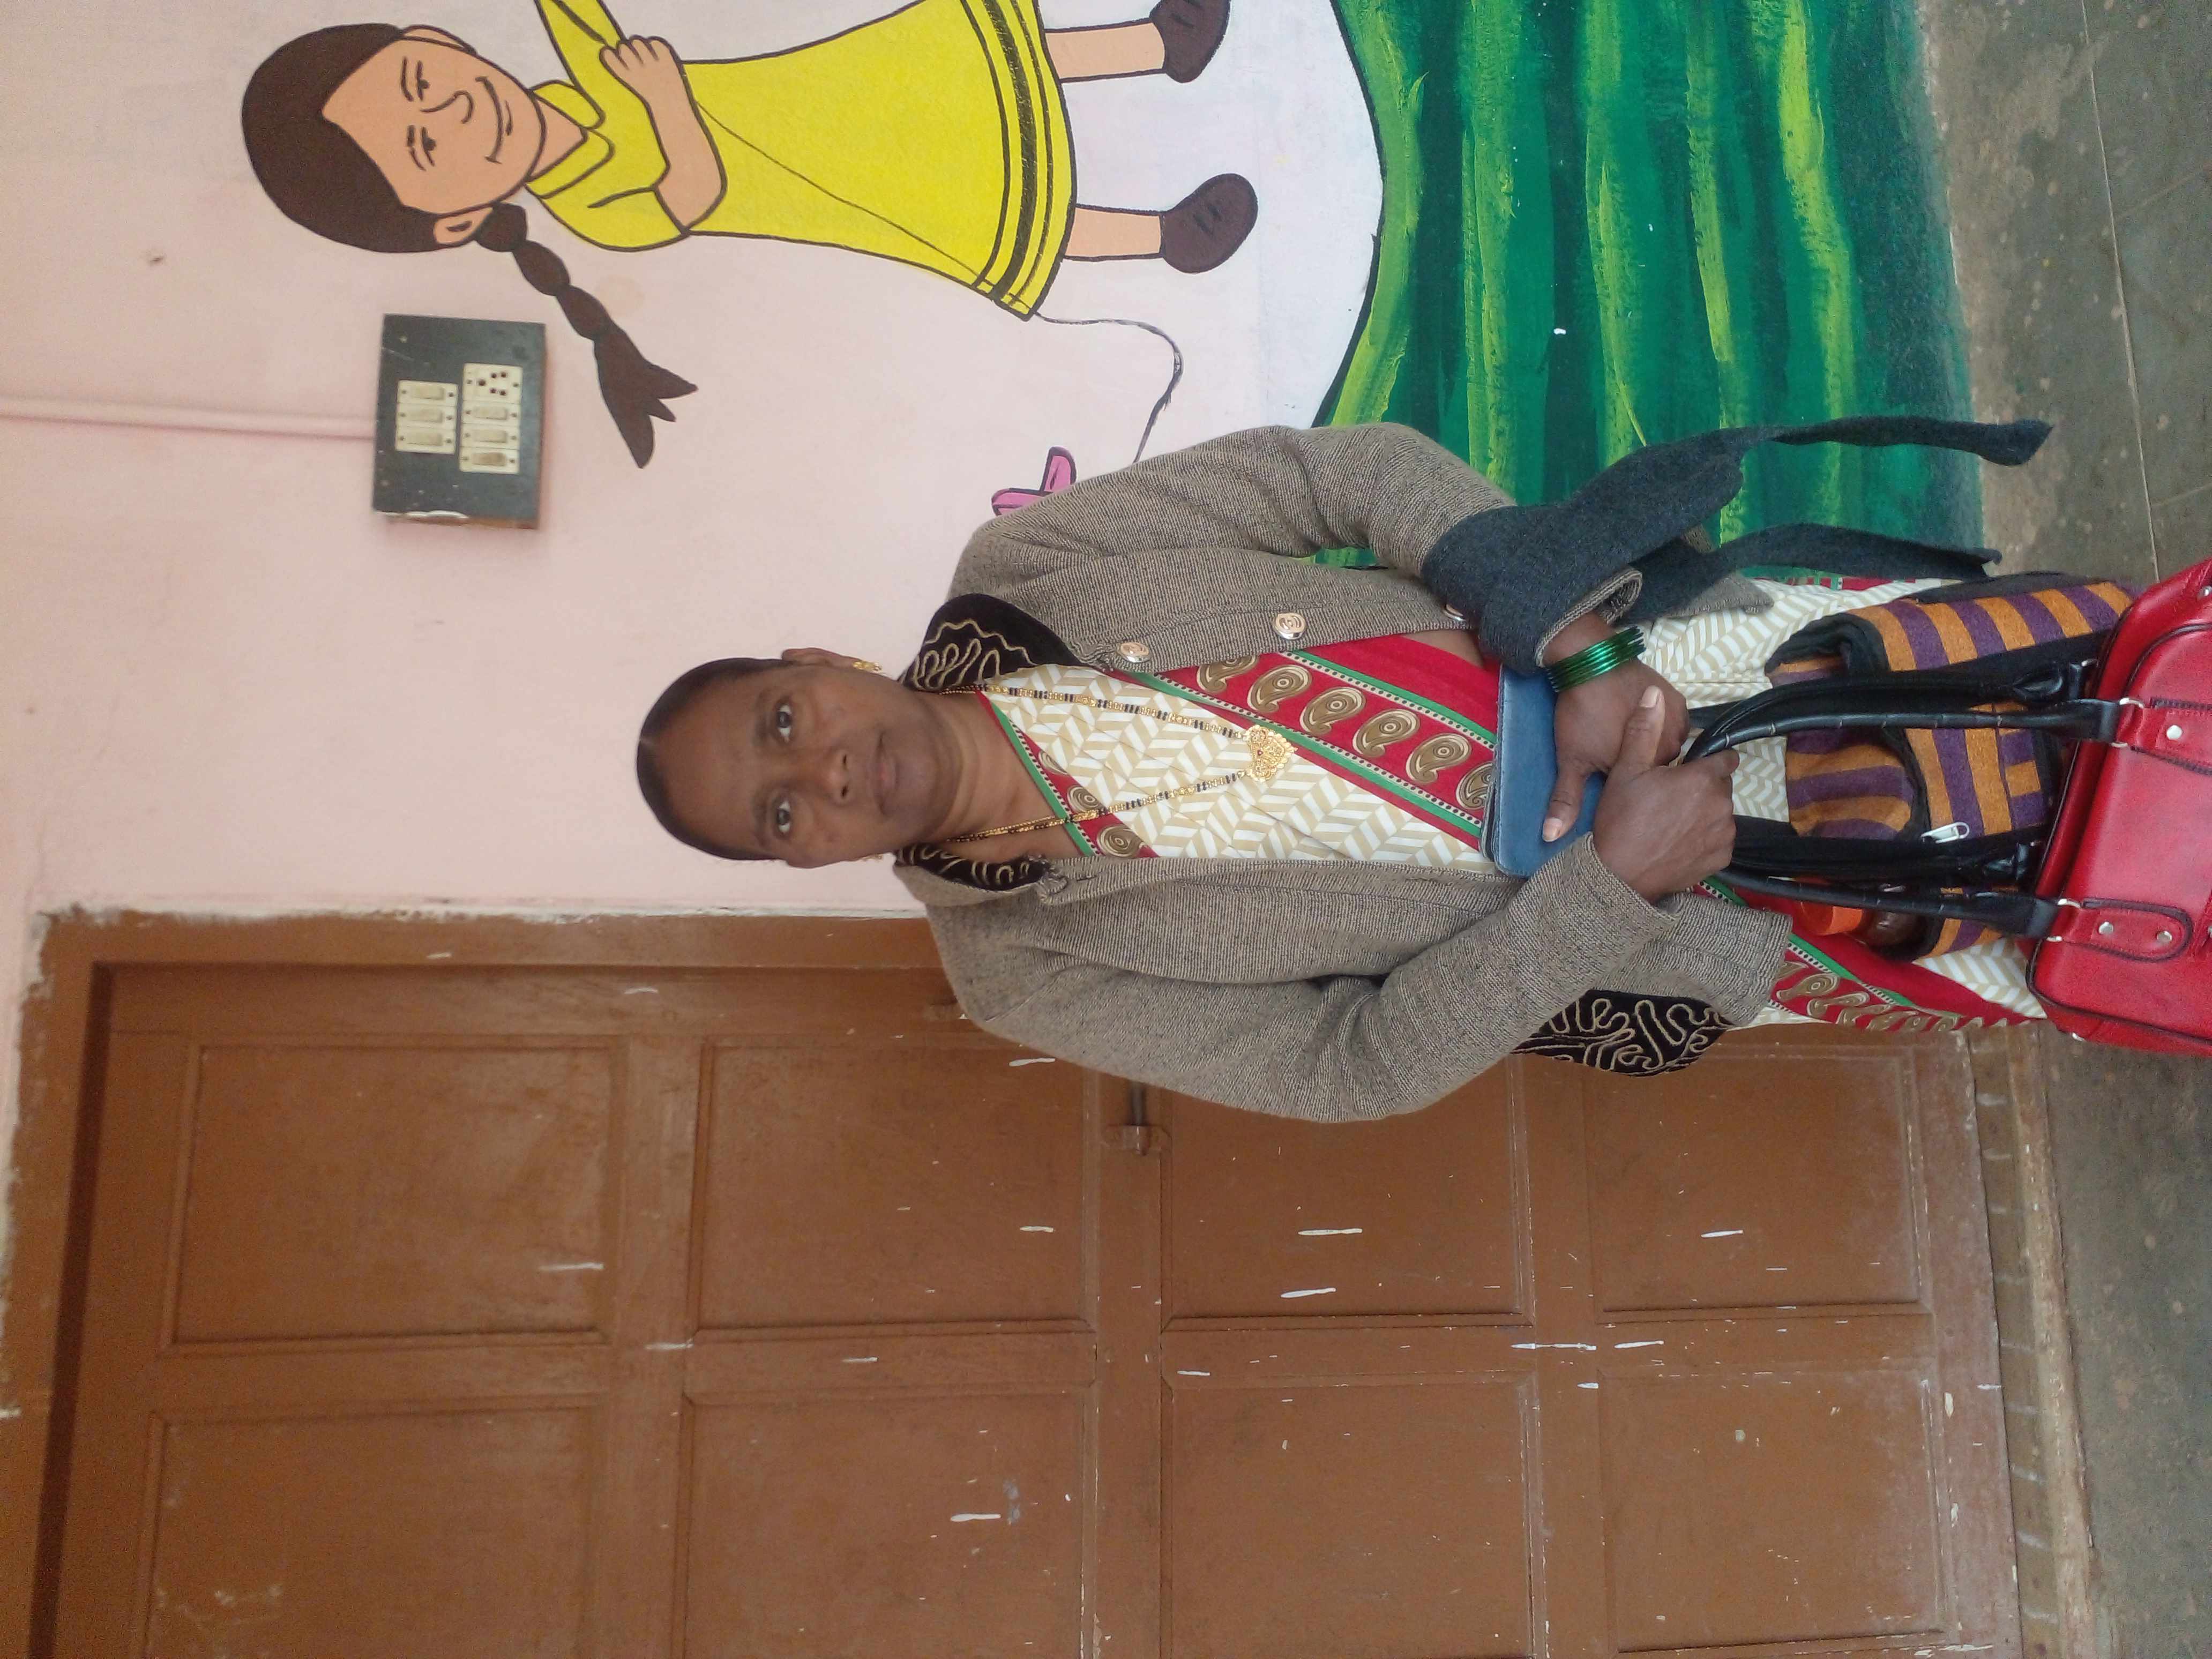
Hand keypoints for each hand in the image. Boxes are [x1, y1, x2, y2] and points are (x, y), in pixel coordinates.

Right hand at [601, 36, 687, 106]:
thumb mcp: (633, 84)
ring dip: (639, 44)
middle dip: (625, 47)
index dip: (608, 54)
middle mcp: (640, 72)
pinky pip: (656, 43)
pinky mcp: (667, 62)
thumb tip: (619, 46)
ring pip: (637, 42)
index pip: (611, 60)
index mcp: (629, 79)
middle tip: (632, 54)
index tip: (609, 52)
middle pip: (623, 48)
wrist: (672, 107)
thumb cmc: (650, 93)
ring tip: (644, 53)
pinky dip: (655, 44)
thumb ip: (625, 68)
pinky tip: (656, 54)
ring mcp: (654, 66)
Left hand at [1545, 660, 1688, 840]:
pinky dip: (1663, 725)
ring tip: (1626, 732)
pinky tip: (1640, 719)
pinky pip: (1675, 724)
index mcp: (1645, 769)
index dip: (1627, 785)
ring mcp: (1677, 723)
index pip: (1643, 790)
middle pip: (1659, 770)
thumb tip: (1550, 837)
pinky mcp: (1679, 701)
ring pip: (1669, 747)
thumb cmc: (1580, 716)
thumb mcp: (1570, 761)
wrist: (1590, 663)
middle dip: (1642, 766)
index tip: (1612, 774)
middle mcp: (1670, 749)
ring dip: (1655, 746)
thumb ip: (1566, 801)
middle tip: (1616, 747)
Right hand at [1590, 686, 1739, 900]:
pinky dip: (1705, 838)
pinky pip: (1719, 839)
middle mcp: (1722, 804)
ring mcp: (1724, 834)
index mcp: (1702, 779)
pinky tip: (1680, 841)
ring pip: (1721, 813)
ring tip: (1673, 822)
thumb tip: (1654, 693)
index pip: (1725, 759)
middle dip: (1703, 788)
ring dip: (1705, 812)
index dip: (1707, 762)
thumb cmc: (1621, 820)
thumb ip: (1643, 730)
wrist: (1619, 876)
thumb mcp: (1625, 770)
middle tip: (1670, 798)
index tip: (1687, 770)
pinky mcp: (1721, 858)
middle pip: (1721, 787)